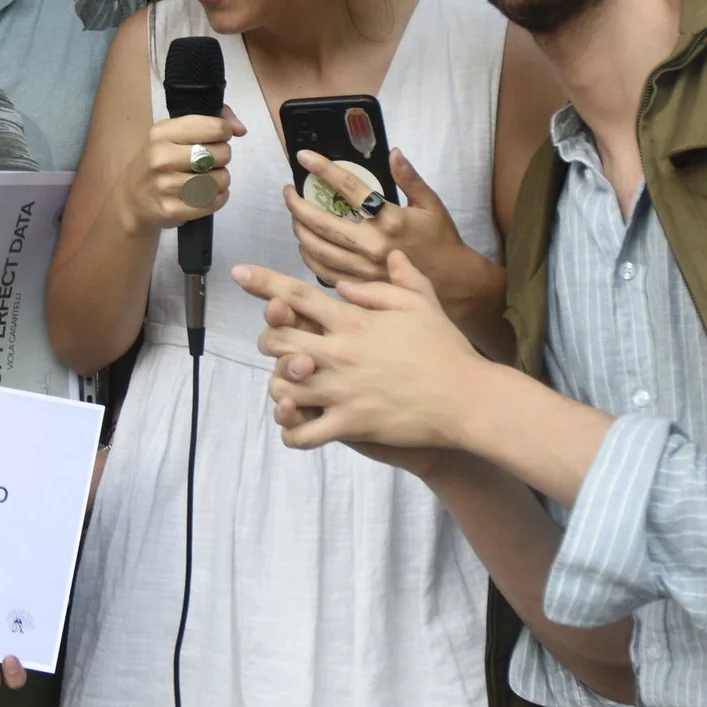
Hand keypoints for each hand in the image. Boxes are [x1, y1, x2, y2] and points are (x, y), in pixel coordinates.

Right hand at [116, 108, 247, 235]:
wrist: (132, 199)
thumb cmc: (158, 161)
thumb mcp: (172, 134)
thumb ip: (209, 121)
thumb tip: (240, 129)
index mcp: (162, 133)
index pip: (214, 128)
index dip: (224, 133)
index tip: (217, 138)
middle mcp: (162, 158)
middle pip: (221, 154)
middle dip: (222, 157)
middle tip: (209, 162)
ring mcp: (166, 186)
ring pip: (220, 179)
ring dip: (221, 179)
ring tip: (208, 178)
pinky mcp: (173, 210)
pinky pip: (213, 201)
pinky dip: (218, 197)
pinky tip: (207, 194)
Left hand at [235, 251, 488, 451]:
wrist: (467, 397)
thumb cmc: (446, 349)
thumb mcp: (422, 302)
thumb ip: (392, 281)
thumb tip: (360, 275)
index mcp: (353, 320)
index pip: (296, 293)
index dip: (262, 282)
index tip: (238, 273)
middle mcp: (339, 352)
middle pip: (275, 339)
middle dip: (269, 340)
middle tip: (280, 346)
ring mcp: (341, 390)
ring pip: (281, 386)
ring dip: (279, 386)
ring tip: (291, 388)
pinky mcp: (349, 424)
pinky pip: (302, 434)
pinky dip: (292, 432)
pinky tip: (298, 427)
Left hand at [286, 148, 491, 298]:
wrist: (453, 283)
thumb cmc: (441, 240)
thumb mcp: (431, 204)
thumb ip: (410, 178)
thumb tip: (393, 152)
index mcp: (390, 219)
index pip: (349, 187)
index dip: (323, 169)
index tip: (304, 156)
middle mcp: (372, 244)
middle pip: (320, 221)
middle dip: (297, 204)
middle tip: (289, 191)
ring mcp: (362, 268)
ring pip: (316, 248)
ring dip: (298, 228)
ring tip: (294, 214)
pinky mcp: (359, 286)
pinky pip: (322, 271)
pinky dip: (308, 255)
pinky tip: (305, 243)